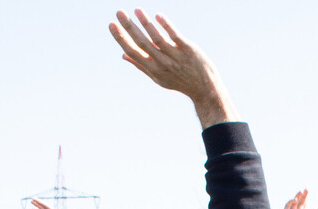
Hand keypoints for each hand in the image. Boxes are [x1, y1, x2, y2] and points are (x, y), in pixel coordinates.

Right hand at [110, 10, 237, 126]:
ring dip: (146, 23)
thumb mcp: (158, 78)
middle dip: (129, 27)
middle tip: (119, 12)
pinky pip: (175, 36)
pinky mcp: (188, 49)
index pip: (133, 51)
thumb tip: (123, 55)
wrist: (205, 89)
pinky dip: (166, 26)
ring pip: (157, 38)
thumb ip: (141, 65)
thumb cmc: (179, 81)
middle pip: (142, 42)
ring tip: (137, 10)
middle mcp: (162, 63)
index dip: (121, 38)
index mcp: (152, 69)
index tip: (112, 25)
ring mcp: (175, 56)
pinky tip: (158, 16)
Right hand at [281, 190, 316, 208]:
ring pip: (293, 202)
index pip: (304, 204)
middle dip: (302, 195)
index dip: (306, 197)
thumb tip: (315, 208)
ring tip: (300, 191)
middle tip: (305, 189)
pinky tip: (295, 199)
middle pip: (299, 201)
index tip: (308, 192)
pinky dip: (290, 201)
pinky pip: (287, 205)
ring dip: (297, 196)